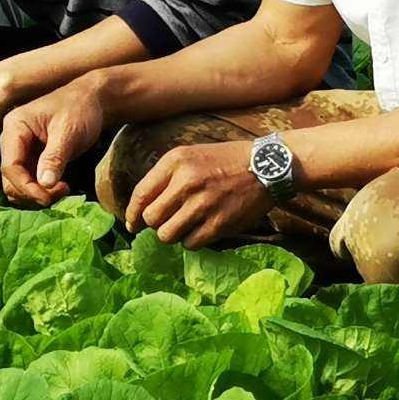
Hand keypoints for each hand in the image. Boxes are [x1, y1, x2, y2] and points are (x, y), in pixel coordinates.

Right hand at [0, 76, 110, 205]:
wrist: (91, 100)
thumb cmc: (79, 109)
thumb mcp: (68, 131)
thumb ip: (55, 157)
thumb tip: (44, 184)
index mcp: (14, 127)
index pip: (10, 166)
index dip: (26, 187)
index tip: (49, 197)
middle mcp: (11, 140)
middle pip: (10, 179)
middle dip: (32, 192)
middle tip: (61, 192)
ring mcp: (20, 151)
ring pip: (18, 184)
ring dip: (37, 194)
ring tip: (63, 189)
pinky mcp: (31, 159)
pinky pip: (29, 182)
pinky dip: (42, 190)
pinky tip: (61, 187)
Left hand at [125, 140, 270, 247]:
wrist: (266, 165)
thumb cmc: (225, 160)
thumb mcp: (191, 155)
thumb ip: (165, 177)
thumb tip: (142, 209)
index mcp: (176, 162)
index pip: (141, 195)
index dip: (132, 214)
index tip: (132, 224)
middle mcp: (186, 182)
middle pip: (151, 219)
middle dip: (155, 224)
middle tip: (167, 222)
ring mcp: (203, 204)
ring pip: (167, 235)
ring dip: (173, 234)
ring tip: (185, 226)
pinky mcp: (219, 223)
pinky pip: (190, 244)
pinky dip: (192, 241)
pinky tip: (201, 229)